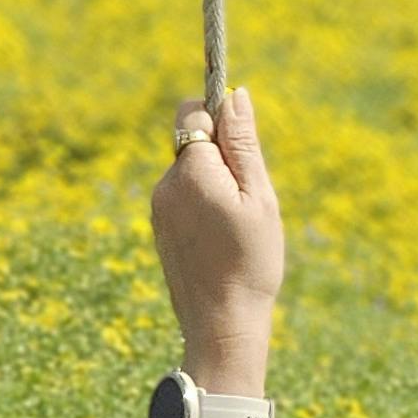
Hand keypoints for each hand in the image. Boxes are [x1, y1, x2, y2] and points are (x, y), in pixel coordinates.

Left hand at [150, 86, 283, 387]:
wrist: (221, 324)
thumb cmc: (250, 262)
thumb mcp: (259, 197)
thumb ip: (244, 143)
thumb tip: (235, 93)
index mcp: (191, 172)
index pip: (193, 111)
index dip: (221, 117)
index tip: (244, 146)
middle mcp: (166, 185)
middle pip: (192, 140)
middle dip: (222, 154)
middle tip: (248, 197)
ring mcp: (159, 208)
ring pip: (190, 170)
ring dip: (214, 181)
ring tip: (236, 224)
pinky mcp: (160, 227)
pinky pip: (183, 196)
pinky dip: (204, 204)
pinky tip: (221, 238)